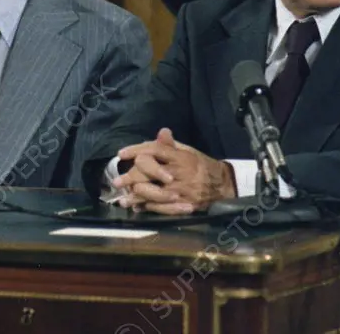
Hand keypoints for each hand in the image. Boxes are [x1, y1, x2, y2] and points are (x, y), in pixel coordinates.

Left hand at [115, 128, 236, 214]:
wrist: (222, 184)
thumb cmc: (201, 165)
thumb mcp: (188, 151)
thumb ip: (171, 145)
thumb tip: (161, 131)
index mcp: (180, 157)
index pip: (154, 150)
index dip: (136, 150)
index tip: (121, 154)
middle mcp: (179, 173)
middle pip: (150, 172)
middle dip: (131, 177)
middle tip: (116, 182)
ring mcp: (181, 191)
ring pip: (153, 193)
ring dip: (135, 196)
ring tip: (122, 200)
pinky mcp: (184, 205)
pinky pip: (162, 208)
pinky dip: (148, 208)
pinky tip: (138, 207)